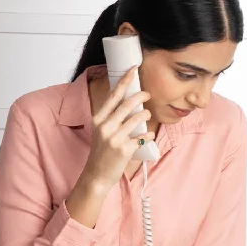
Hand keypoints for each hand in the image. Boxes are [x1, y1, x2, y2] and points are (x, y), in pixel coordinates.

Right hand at [81, 64, 154, 190]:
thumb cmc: (101, 153)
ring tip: (147, 117)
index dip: (124, 81)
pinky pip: (142, 137)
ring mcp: (114, 138)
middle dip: (141, 96)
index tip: (133, 70)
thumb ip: (111, 118)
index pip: (113, 95)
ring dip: (146, 115)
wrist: (96, 176)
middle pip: (127, 104)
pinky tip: (150, 136)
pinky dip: (149, 135)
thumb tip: (130, 103)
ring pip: (137, 118)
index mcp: (98, 119)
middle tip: (147, 95)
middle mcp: (105, 127)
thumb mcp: (101, 132)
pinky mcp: (124, 149)